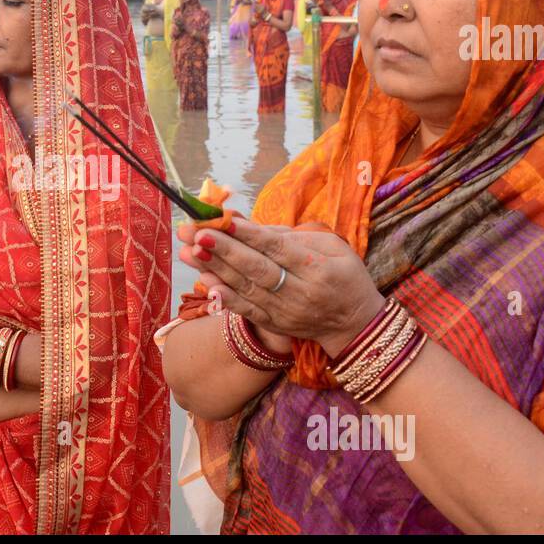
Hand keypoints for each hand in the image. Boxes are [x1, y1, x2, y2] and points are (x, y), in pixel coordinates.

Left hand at [177, 218, 384, 357]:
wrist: (354, 324)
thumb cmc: (344, 276)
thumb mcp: (334, 248)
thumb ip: (296, 237)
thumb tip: (255, 226)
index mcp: (318, 268)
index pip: (277, 249)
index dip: (248, 234)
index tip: (223, 219)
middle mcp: (300, 292)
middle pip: (255, 268)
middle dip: (222, 249)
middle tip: (195, 232)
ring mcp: (285, 312)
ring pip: (245, 288)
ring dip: (214, 269)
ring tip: (189, 251)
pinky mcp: (274, 324)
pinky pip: (245, 310)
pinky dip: (224, 297)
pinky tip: (205, 283)